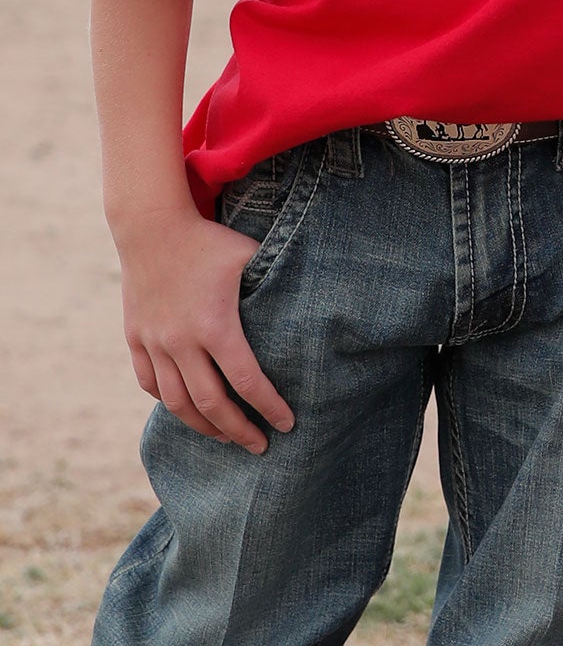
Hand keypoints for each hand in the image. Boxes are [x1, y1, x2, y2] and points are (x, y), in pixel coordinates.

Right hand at [113, 204, 294, 452]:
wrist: (151, 224)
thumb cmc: (209, 240)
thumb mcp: (249, 255)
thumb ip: (277, 280)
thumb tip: (316, 299)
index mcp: (216, 325)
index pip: (247, 382)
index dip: (269, 408)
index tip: (287, 424)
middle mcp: (182, 341)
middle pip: (211, 404)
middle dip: (238, 431)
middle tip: (260, 446)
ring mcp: (155, 342)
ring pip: (176, 402)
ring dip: (202, 425)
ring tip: (224, 436)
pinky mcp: (135, 337)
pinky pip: (148, 382)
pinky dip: (167, 400)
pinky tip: (184, 407)